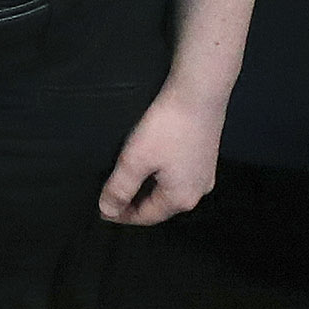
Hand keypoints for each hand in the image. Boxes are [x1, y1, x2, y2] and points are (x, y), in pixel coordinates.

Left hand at [98, 81, 227, 224]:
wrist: (199, 92)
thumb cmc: (167, 127)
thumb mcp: (135, 160)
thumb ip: (119, 188)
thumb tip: (108, 211)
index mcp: (181, 198)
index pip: (146, 217)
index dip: (122, 215)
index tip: (103, 211)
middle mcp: (198, 191)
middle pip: (160, 206)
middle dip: (136, 204)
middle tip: (112, 198)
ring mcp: (205, 174)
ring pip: (169, 190)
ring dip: (147, 189)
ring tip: (127, 183)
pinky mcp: (206, 156)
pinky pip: (179, 176)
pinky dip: (160, 177)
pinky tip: (150, 166)